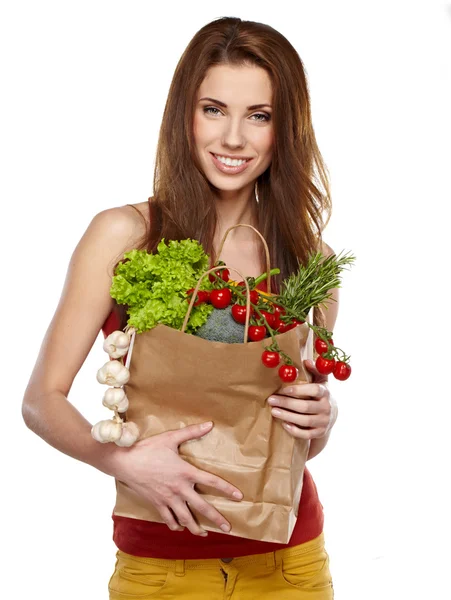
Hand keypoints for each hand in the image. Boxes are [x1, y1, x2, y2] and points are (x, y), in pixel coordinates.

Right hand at [111, 422, 242, 535]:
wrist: (125, 462)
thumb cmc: (148, 449)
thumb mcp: (170, 438)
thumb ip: (191, 432)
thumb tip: (209, 424)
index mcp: (185, 472)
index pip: (212, 482)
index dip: (227, 489)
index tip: (239, 496)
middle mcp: (179, 489)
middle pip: (202, 507)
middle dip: (216, 518)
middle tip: (228, 527)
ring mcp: (168, 499)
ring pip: (185, 518)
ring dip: (196, 528)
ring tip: (205, 535)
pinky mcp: (156, 504)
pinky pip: (168, 519)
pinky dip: (175, 525)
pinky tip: (180, 528)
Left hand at [267, 359, 337, 439]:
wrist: (332, 415)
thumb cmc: (321, 395)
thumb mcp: (321, 381)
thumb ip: (315, 370)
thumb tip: (306, 361)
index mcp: (325, 392)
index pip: (314, 390)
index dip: (299, 390)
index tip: (283, 389)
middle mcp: (326, 407)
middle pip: (305, 407)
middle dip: (286, 403)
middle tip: (271, 400)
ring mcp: (324, 421)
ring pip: (304, 421)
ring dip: (287, 416)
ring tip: (274, 411)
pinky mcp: (320, 432)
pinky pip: (306, 434)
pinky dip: (295, 430)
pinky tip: (284, 424)